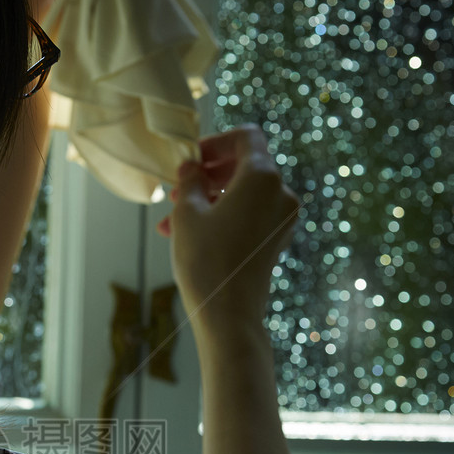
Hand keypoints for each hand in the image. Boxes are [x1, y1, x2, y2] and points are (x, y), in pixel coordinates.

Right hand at [158, 124, 300, 330]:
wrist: (228, 316)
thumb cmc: (206, 262)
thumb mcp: (187, 214)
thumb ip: (189, 181)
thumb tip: (191, 168)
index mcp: (263, 177)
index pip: (245, 137)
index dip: (216, 142)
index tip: (191, 159)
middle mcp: (280, 194)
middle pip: (243, 166)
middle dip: (207, 176)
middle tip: (176, 190)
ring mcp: (281, 220)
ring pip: (242, 195)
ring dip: (208, 201)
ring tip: (171, 222)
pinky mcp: (275, 241)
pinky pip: (249, 217)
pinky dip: (222, 218)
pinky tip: (190, 235)